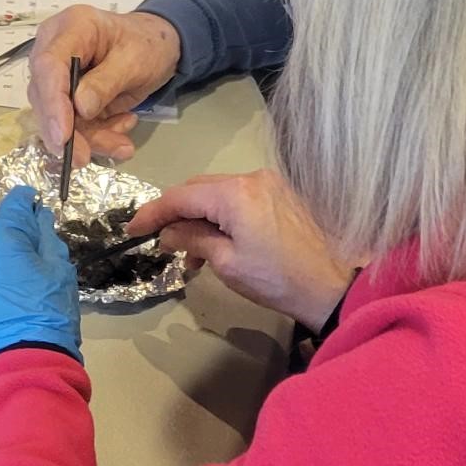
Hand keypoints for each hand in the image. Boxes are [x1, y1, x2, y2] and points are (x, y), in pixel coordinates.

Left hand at [0, 185, 81, 407]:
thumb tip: (39, 215)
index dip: (27, 205)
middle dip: (5, 236)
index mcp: (6, 233)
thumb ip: (48, 241)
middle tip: (21, 260)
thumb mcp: (60, 275)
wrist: (20, 361)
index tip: (33, 208)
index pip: (16, 207)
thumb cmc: (47, 316)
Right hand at [28, 5, 181, 163]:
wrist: (156, 46)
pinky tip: (121, 132)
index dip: (53, 103)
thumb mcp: (136, 59)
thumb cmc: (148, 44)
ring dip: (88, 138)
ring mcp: (57, 75)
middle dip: (67, 132)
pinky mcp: (66, 97)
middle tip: (84, 159)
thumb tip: (81, 108)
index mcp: (71, 29)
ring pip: (57, 117)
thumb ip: (107, 82)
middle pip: (44, 95)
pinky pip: (72, 125)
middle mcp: (54, 50)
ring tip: (122, 145)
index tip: (62, 137)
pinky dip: (96, 136)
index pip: (49, 66)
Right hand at [124, 168, 353, 332]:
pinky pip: (240, 197)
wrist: (333, 288)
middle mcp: (251, 177)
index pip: (180, 196)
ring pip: (218, 192)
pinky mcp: (282, 194)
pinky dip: (223, 215)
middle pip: (199, 188)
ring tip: (192, 254)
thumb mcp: (227, 263)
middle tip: (160, 241)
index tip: (132, 229)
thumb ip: (192, 239)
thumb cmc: (277, 279)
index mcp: (235, 193)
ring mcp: (270, 183)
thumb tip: (168, 233)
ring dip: (200, 217)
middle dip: (176, 213)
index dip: (152, 212)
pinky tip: (219, 242)